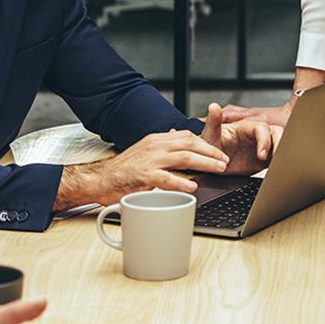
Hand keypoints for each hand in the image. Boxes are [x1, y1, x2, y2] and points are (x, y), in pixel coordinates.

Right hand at [56, 130, 228, 208]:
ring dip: (205, 163)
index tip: (218, 152)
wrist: (100, 179)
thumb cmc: (124, 170)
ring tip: (218, 170)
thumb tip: (180, 145)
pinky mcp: (144, 176)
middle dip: (211, 152)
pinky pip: (167, 178)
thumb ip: (163, 149)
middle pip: (190, 144)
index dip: (206, 143)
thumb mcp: (145, 152)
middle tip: (224, 161)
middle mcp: (155, 146)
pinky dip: (182, 182)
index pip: (187, 136)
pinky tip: (193, 187)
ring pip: (184, 157)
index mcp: (157, 140)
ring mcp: (150, 160)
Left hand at [199, 103, 282, 175]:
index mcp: (246, 127)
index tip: (261, 155)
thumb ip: (213, 122)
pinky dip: (281, 161)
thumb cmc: (212, 147)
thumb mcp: (209, 136)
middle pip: (276, 132)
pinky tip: (277, 169)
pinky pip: (278, 157)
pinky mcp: (265, 158)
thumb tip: (213, 106)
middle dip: (278, 145)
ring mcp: (263, 145)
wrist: (214, 164)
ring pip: (281, 142)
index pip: (262, 128)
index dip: (264, 140)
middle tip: (274, 159)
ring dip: (282, 152)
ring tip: (277, 164)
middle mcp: (257, 135)